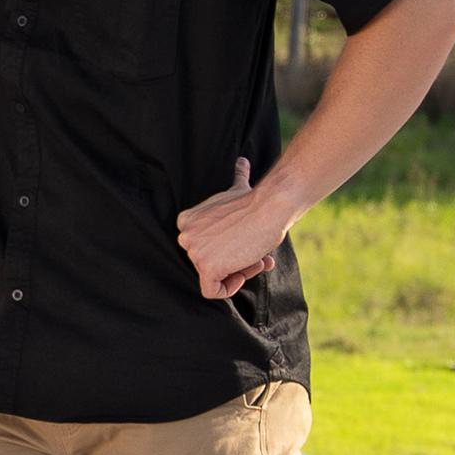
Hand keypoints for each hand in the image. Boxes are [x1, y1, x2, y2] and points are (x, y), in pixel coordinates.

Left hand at [176, 157, 285, 299]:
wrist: (269, 205)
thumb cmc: (258, 200)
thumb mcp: (237, 189)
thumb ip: (234, 181)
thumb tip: (241, 162)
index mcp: (186, 220)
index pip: (202, 247)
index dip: (226, 249)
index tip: (244, 240)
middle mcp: (184, 236)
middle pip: (208, 263)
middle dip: (235, 260)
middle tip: (256, 251)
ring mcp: (193, 252)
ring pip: (215, 276)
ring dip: (241, 270)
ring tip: (260, 255)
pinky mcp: (206, 267)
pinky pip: (212, 291)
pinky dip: (230, 289)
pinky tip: (247, 270)